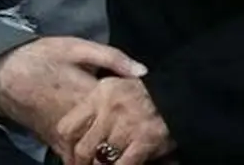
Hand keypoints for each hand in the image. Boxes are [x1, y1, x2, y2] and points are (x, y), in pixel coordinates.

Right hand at [0, 36, 148, 150]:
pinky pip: (75, 160)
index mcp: (90, 95)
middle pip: (113, 143)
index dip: (143, 122)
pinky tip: (101, 162)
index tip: (160, 125)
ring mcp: (66, 135)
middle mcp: (81, 121)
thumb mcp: (74, 47)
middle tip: (158, 155)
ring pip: (95, 157)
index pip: (125, 116)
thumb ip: (111, 57)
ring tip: (129, 158)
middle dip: (131, 147)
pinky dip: (89, 163)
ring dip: (110, 159)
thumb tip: (143, 72)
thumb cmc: (39, 57)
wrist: (2, 74)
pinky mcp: (54, 142)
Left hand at [54, 77, 174, 164]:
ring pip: (101, 160)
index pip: (67, 127)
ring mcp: (127, 126)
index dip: (65, 148)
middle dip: (80, 164)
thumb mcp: (113, 86)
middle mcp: (109, 110)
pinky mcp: (145, 141)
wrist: (179, 92)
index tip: (68, 157)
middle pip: (82, 148)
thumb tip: (72, 131)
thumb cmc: (144, 91)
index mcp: (98, 95)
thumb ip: (94, 105)